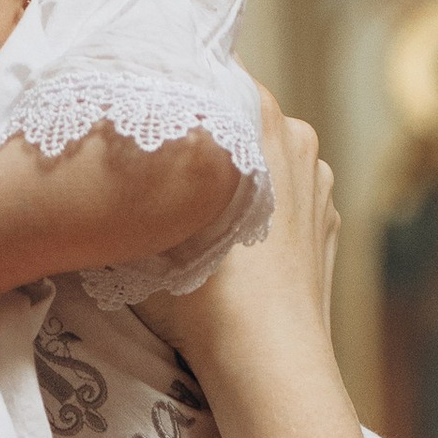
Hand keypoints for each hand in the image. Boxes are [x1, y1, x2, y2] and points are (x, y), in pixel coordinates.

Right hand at [141, 94, 336, 395]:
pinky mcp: (329, 226)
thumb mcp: (151, 228)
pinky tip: (234, 241)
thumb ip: (139, 183)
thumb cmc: (204, 295)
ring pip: (267, 159)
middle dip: (210, 130)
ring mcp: (321, 186)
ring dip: (237, 170)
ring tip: (193, 200)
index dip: (183, 86)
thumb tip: (107, 162)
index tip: (148, 102)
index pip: (219, 76)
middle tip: (162, 153)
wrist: (267, 361)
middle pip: (243, 117)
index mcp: (263, 122)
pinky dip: (264, 207)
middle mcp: (300, 141)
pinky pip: (288, 198)